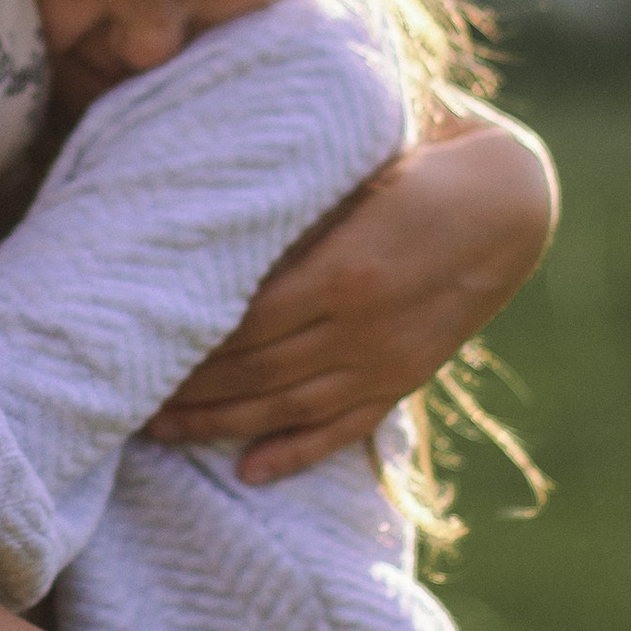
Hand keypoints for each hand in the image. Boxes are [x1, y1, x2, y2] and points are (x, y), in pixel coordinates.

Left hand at [147, 109, 558, 483]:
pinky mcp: (404, 377)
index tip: (131, 341)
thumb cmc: (419, 158)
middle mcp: (362, 327)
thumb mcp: (355, 165)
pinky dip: (296, 453)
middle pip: (254, 370)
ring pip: (287, 406)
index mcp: (344, 270)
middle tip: (120, 393)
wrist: (511, 200)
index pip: (243, 322)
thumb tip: (210, 192)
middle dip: (186, 386)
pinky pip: (344, 426)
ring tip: (158, 431)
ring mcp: (385, 359)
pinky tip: (249, 471)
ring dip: (220, 424)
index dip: (185, 338)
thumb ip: (292, 190)